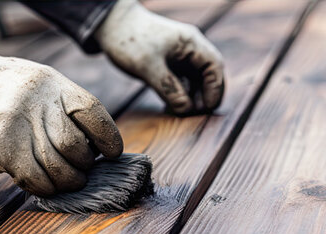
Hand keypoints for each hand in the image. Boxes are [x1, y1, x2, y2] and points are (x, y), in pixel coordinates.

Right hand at [0, 46, 122, 196]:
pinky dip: (46, 189)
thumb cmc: (0, 88)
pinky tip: (46, 185)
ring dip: (68, 181)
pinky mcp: (1, 151)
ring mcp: (18, 129)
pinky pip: (35, 180)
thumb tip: (94, 142)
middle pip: (76, 147)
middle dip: (84, 164)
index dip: (108, 137)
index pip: (93, 112)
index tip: (112, 152)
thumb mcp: (36, 80)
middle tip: (82, 168)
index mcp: (51, 84)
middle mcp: (37, 105)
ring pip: (59, 169)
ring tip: (68, 180)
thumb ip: (63, 104)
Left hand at [94, 0, 224, 114]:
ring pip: (195, 80)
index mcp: (190, 42)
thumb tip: (187, 110)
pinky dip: (180, 94)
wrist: (110, 25)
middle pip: (209, 74)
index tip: (207, 108)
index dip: (215, 89)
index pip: (214, 66)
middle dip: (205, 95)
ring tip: (181, 114)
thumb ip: (169, 88)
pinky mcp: (170, 63)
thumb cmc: (128, 39)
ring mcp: (180, 56)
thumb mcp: (147, 66)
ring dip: (192, 97)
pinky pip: (182, 81)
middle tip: (197, 116)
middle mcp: (189, 48)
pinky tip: (171, 108)